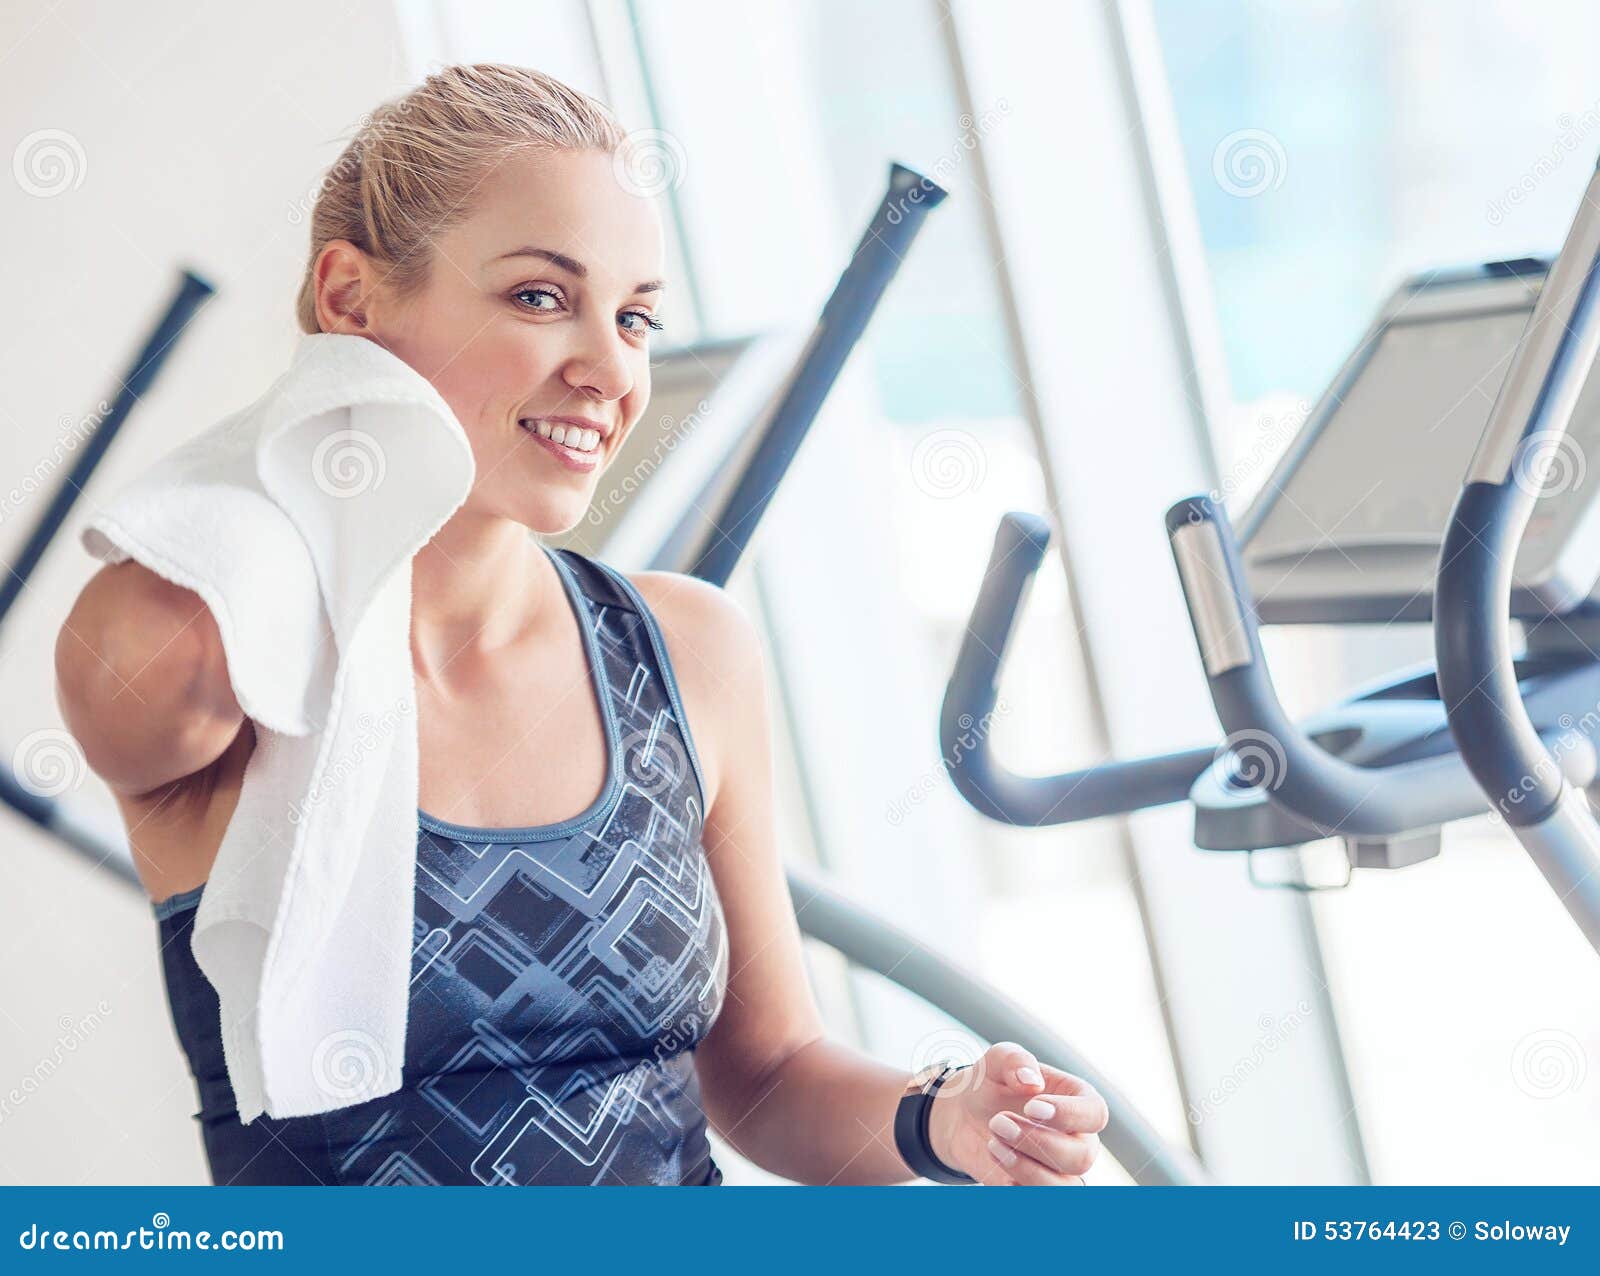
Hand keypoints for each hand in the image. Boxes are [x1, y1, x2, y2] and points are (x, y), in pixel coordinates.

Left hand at [926, 1042, 1108, 1185]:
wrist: (963, 1114)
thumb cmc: (991, 1083)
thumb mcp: (996, 1060)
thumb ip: (1015, 1060)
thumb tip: (1031, 1081)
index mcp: (1077, 1100)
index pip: (1095, 1113)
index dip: (1069, 1114)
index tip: (1031, 1108)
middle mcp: (1077, 1139)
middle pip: (1082, 1156)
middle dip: (1039, 1143)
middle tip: (999, 1122)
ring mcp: (1060, 1169)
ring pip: (1067, 1188)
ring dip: (1028, 1170)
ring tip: (993, 1145)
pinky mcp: (1037, 1190)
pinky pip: (1041, 1204)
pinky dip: (1019, 1191)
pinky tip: (997, 1170)